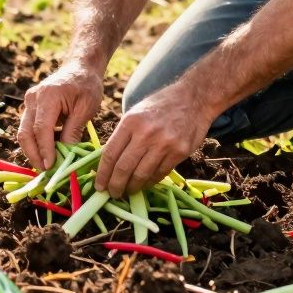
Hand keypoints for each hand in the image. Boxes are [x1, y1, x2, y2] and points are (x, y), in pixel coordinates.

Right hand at [18, 63, 103, 169]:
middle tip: (45, 172)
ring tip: (45, 166)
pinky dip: (35, 142)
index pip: (41, 129)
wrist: (80, 67)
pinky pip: (28, 128)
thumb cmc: (87, 85)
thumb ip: (73, 130)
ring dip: (32, 151)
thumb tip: (65, 155)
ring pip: (23, 132)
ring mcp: (29, 101)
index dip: (45, 150)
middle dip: (34, 155)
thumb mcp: (86, 108)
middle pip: (25, 132)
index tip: (51, 167)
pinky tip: (47, 153)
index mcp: (48, 96)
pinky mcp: (30, 106)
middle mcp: (33, 98)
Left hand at [96, 84, 211, 197]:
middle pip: (124, 168)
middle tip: (112, 194)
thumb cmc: (159, 106)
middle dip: (115, 185)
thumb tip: (108, 163)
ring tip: (127, 191)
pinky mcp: (179, 151)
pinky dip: (149, 182)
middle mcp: (145, 133)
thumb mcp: (135, 114)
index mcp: (130, 122)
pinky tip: (144, 184)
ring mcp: (164, 143)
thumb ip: (123, 136)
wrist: (193, 98)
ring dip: (132, 187)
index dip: (102, 174)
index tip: (99, 186)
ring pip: (142, 174)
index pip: (110, 154)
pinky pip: (160, 173)